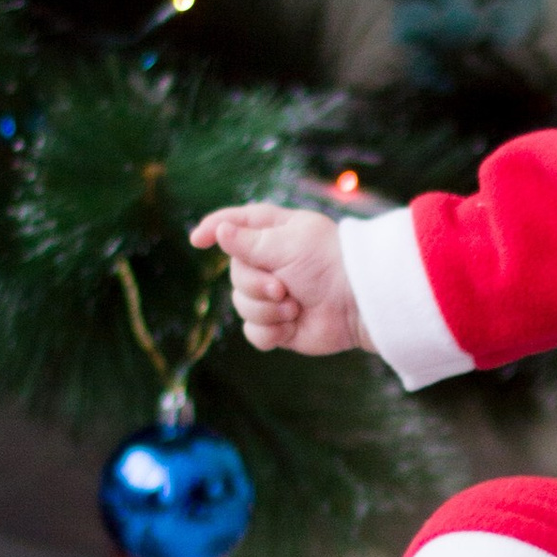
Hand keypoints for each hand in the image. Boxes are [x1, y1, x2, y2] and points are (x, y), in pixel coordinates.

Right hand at [189, 203, 366, 357]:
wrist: (359, 305)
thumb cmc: (328, 264)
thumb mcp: (287, 244)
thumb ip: (249, 241)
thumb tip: (220, 230)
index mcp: (274, 232)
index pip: (236, 224)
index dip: (215, 228)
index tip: (197, 240)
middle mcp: (271, 262)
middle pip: (235, 273)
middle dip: (255, 284)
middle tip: (283, 288)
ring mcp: (274, 295)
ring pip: (241, 305)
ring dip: (267, 310)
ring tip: (295, 307)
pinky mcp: (279, 325)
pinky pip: (253, 331)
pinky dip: (270, 331)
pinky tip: (291, 327)